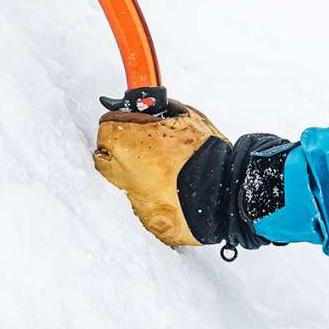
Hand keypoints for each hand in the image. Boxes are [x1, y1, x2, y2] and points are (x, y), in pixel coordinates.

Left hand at [92, 101, 224, 245]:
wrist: (224, 195)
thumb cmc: (207, 154)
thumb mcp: (189, 118)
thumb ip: (165, 111)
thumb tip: (157, 109)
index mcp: (125, 142)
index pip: (106, 125)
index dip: (123, 121)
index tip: (134, 122)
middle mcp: (119, 171)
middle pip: (104, 156)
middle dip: (120, 149)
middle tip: (144, 146)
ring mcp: (131, 198)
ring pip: (124, 183)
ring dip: (139, 175)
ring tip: (168, 172)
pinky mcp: (145, 218)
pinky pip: (144, 203)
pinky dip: (155, 196)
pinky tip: (175, 191)